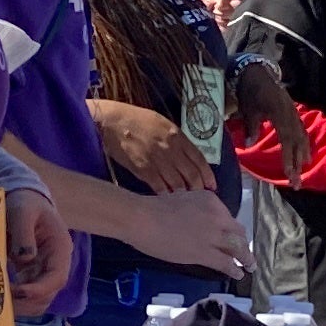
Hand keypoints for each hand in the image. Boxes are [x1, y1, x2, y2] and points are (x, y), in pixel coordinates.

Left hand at [5, 182, 71, 316]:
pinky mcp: (30, 276)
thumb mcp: (22, 211)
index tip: (17, 291)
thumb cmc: (25, 203)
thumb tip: (24, 258)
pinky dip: (12, 301)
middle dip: (25, 303)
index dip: (39, 290)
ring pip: (36, 301)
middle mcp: (55, 265)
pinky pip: (25, 296)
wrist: (23, 200)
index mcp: (59, 249)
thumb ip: (24, 233)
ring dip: (18, 306)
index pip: (56, 278)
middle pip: (47, 296)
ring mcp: (43, 273)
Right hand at [94, 97, 213, 194]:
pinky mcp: (142, 169)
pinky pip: (159, 187)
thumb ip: (177, 141)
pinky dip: (165, 195)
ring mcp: (157, 159)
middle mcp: (171, 148)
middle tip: (201, 200)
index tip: (212, 186)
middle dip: (198, 189)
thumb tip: (188, 159)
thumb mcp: (163, 124)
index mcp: (178, 136)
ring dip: (183, 195)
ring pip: (177, 183)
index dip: (207, 175)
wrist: (113, 121)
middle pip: (191, 174)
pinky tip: (168, 201)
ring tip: (186, 204)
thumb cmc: (138, 121)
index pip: (199, 159)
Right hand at [125, 186, 249, 277]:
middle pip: (237, 232)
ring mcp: (213, 235)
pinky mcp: (205, 253)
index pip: (227, 217)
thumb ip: (196, 209)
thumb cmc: (153, 208)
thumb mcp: (183, 199)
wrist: (143, 218)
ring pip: (237, 248)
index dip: (230, 229)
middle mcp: (217, 217)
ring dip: (246, 258)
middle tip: (246, 251)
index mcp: (211, 201)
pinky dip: (234, 269)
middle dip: (243, 243)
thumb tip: (198, 220)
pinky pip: (226, 263)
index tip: (231, 235)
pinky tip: (238, 274)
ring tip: (250, 266)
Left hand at [232, 56, 309, 181]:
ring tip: (303, 170)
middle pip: (297, 143)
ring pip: (302, 137)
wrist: (257, 73)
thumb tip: (249, 144)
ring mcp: (294, 113)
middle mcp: (291, 115)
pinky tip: (304, 152)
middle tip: (297, 183)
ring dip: (303, 154)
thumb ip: (251, 126)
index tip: (290, 174)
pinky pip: (302, 130)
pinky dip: (304, 143)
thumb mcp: (248, 109)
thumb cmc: (250, 92)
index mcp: (280, 114)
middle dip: (297, 163)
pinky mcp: (294, 112)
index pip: (287, 141)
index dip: (288, 158)